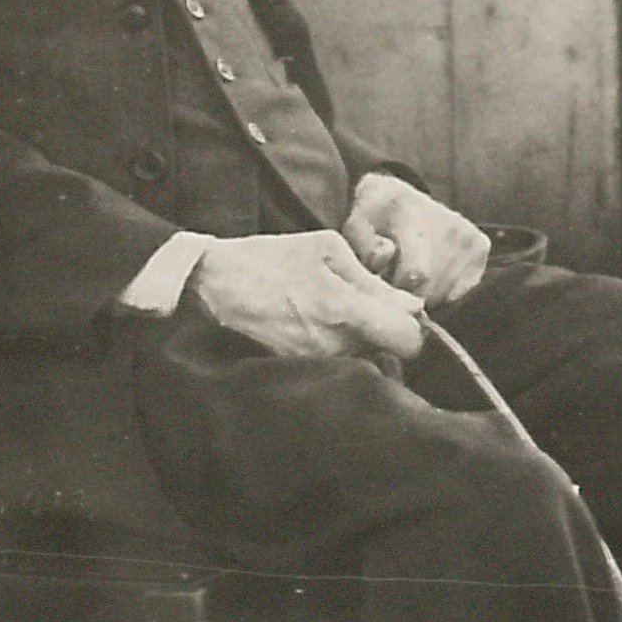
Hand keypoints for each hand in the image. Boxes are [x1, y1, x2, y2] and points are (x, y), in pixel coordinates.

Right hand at [187, 230, 426, 362]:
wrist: (210, 286)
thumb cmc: (269, 260)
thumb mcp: (325, 249)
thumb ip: (372, 279)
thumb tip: (412, 306)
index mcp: (344, 310)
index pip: (410, 342)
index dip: (411, 329)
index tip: (397, 315)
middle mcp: (333, 346)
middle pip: (386, 353)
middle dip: (380, 333)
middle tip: (358, 309)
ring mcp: (313, 364)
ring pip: (360, 360)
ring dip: (354, 341)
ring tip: (325, 315)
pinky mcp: (295, 373)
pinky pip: (332, 366)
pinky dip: (330, 351)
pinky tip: (308, 329)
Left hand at [344, 173, 492, 309]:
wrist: (398, 193)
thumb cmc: (374, 218)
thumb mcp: (357, 226)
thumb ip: (364, 246)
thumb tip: (387, 257)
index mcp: (413, 216)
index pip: (416, 274)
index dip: (396, 288)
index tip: (386, 281)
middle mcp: (448, 224)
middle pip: (431, 289)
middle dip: (410, 293)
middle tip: (397, 278)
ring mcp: (468, 236)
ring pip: (447, 294)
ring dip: (427, 294)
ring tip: (413, 274)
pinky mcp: (481, 246)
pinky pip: (462, 292)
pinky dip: (445, 291)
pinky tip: (432, 273)